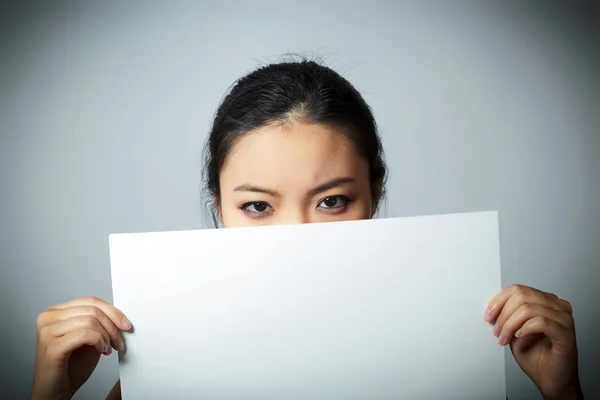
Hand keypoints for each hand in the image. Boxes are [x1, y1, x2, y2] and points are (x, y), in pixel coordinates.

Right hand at [30, 297, 130, 399]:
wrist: (55, 391)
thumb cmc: (71, 367)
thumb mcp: (89, 338)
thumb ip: (98, 323)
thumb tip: (118, 315)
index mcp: (56, 312)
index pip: (90, 301)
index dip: (112, 312)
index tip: (125, 324)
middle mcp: (48, 318)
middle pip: (92, 309)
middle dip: (112, 326)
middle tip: (118, 342)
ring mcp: (47, 331)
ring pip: (90, 320)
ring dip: (106, 336)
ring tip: (108, 348)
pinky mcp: (51, 346)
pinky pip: (85, 334)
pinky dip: (99, 341)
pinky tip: (102, 351)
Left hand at [485, 285, 581, 399]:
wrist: (551, 380)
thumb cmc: (536, 357)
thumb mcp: (514, 331)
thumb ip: (507, 317)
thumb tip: (491, 308)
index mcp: (545, 302)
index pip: (518, 289)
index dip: (499, 301)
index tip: (488, 315)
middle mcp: (557, 307)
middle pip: (522, 296)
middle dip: (503, 314)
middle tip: (496, 330)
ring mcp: (564, 319)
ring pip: (528, 309)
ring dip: (510, 324)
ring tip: (504, 338)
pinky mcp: (566, 334)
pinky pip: (541, 322)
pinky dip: (525, 328)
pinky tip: (519, 336)